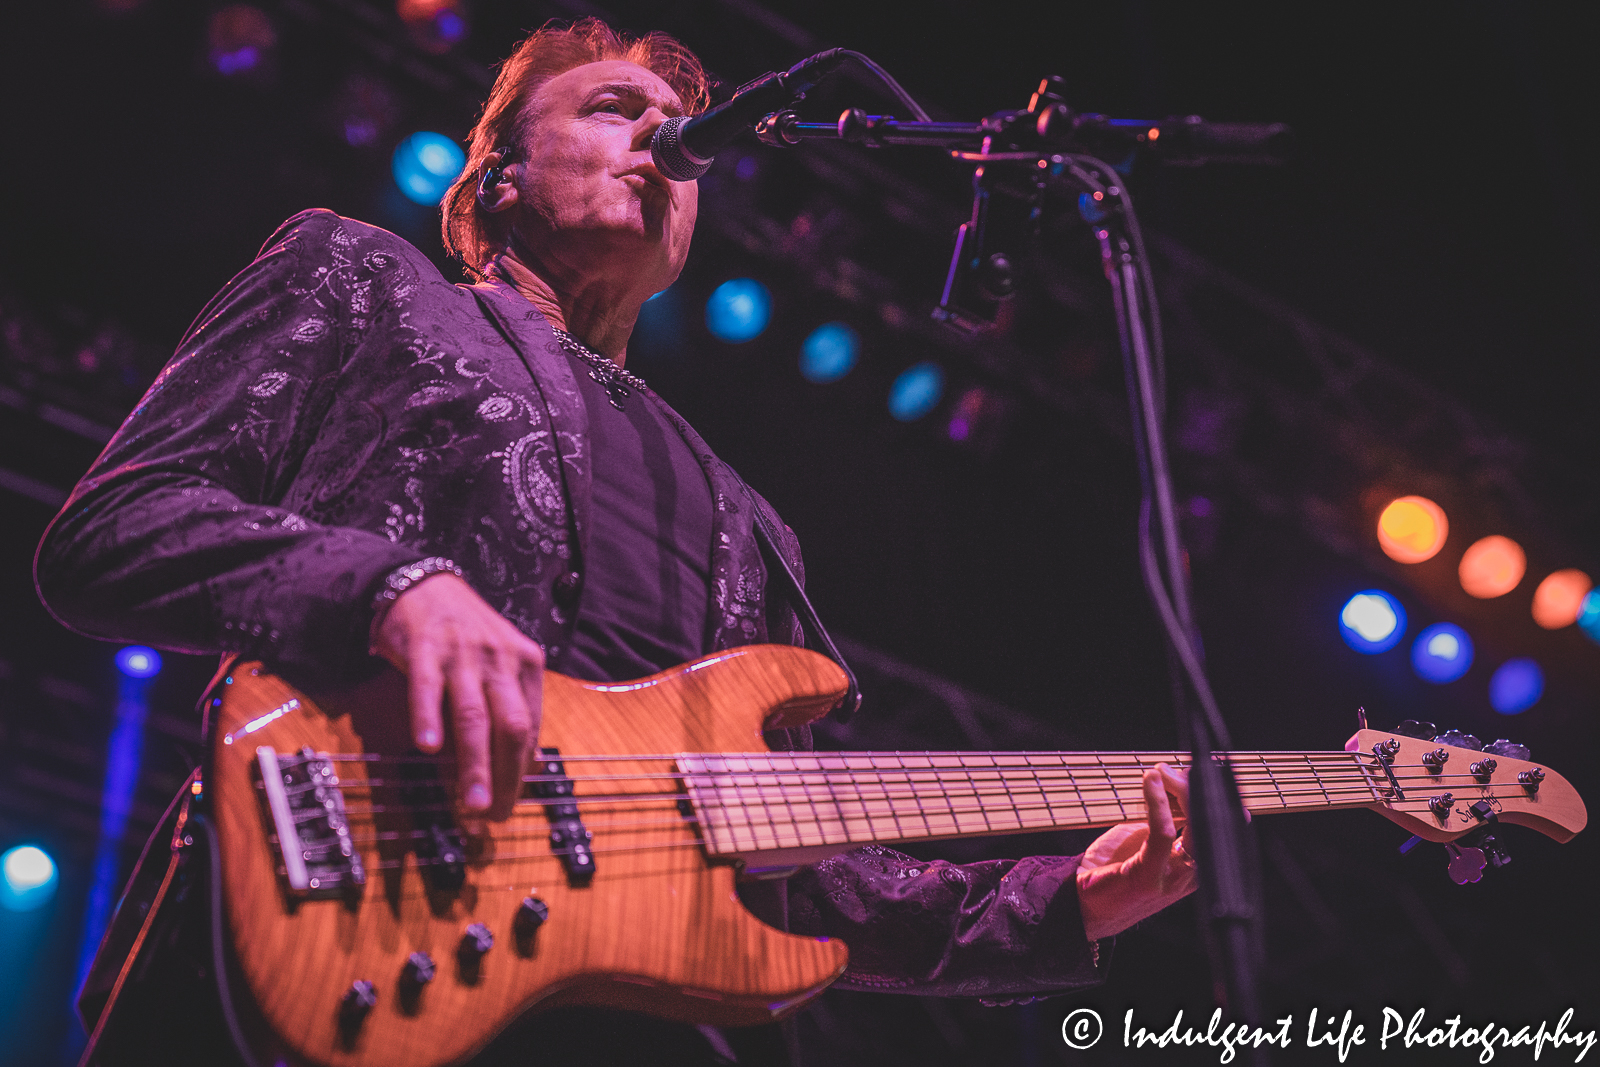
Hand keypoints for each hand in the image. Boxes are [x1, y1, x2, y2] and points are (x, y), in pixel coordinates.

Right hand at [371, 573, 543, 822]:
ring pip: (473, 716)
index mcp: (526, 664)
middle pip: (510, 726)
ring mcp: (463, 654)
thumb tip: (530, 765)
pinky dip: (429, 719)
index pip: (529, 728)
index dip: (521, 771)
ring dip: (473, 763)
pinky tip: (428, 748)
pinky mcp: (425, 648)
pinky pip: (427, 688)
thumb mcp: (501, 665)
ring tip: (471, 802)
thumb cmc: (466, 634)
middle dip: (505, 776)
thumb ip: (514, 709)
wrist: (423, 585)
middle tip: (495, 815)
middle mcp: (500, 659)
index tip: (510, 804)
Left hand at [1076, 763, 1199, 940]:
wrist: (1084, 908)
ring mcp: (1173, 878)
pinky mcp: (1149, 876)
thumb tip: (1172, 779)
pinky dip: (1158, 802)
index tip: (1199, 770)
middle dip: (1197, 789)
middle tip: (1170, 770)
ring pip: (1196, 826)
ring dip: (1179, 790)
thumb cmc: (1112, 870)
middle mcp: (1190, 874)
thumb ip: (1163, 819)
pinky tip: (1150, 783)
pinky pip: (1163, 833)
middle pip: (1214, 824)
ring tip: (1160, 772)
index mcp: (1193, 865)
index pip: (1221, 829)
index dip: (1216, 797)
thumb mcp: (1144, 840)